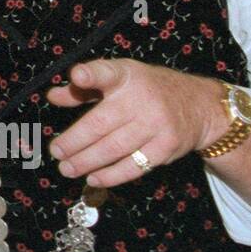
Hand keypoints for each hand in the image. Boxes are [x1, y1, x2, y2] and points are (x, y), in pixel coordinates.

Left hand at [46, 59, 225, 186]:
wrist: (198, 105)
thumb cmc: (147, 89)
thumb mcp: (118, 78)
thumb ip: (84, 89)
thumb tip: (52, 96)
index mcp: (126, 77)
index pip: (108, 72)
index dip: (92, 75)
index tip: (78, 76)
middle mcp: (141, 99)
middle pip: (100, 124)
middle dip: (74, 142)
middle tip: (56, 153)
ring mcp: (156, 125)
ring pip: (114, 148)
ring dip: (87, 162)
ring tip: (67, 169)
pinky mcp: (166, 147)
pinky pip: (134, 166)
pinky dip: (111, 175)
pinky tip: (94, 178)